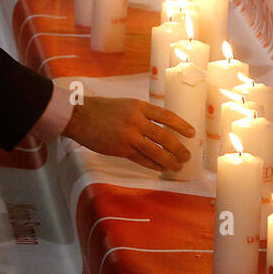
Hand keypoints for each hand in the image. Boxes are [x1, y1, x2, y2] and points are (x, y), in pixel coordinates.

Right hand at [63, 96, 194, 173]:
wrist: (80, 116)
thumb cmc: (103, 109)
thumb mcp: (126, 104)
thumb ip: (142, 114)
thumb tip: (160, 127)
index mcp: (139, 106)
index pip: (166, 116)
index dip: (181, 125)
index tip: (192, 133)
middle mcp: (136, 120)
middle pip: (164, 136)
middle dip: (178, 148)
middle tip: (187, 155)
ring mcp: (129, 136)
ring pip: (155, 151)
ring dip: (169, 160)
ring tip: (178, 166)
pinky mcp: (121, 149)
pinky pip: (141, 159)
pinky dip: (153, 165)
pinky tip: (161, 168)